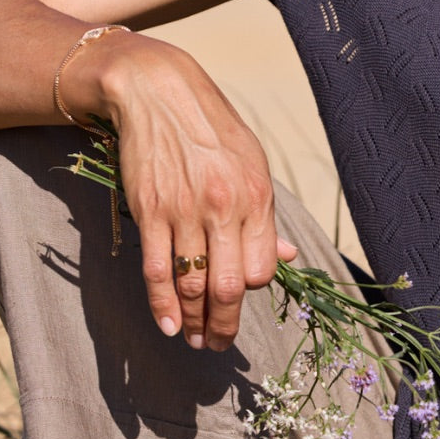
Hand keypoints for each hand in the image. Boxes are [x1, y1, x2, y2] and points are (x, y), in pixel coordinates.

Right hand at [66, 29, 295, 349]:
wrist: (160, 94)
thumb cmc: (213, 130)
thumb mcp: (253, 164)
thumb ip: (267, 216)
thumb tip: (288, 260)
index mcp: (257, 196)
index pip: (263, 267)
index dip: (253, 290)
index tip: (241, 299)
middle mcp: (225, 207)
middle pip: (231, 286)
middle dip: (226, 324)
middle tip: (219, 344)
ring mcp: (186, 211)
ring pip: (193, 284)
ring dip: (195, 321)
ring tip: (195, 340)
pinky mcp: (151, 212)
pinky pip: (158, 270)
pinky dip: (162, 305)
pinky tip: (169, 326)